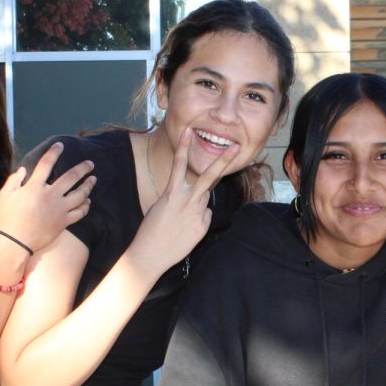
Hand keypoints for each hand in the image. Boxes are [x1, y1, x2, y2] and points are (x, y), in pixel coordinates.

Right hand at [0, 142, 94, 253]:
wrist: (15, 241)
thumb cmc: (8, 217)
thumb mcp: (5, 195)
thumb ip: (14, 180)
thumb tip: (23, 170)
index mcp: (34, 187)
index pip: (46, 164)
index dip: (54, 152)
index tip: (61, 145)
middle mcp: (50, 195)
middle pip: (71, 177)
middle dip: (83, 168)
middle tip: (90, 164)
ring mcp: (59, 209)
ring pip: (80, 194)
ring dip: (88, 186)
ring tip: (93, 180)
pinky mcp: (64, 222)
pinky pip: (79, 212)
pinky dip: (86, 206)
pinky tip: (88, 201)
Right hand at [128, 128, 241, 277]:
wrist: (150, 254)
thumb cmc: (151, 228)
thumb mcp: (161, 205)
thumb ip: (179, 196)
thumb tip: (197, 196)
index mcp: (172, 193)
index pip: (179, 164)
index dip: (183, 146)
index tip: (189, 131)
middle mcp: (187, 201)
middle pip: (209, 177)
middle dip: (223, 160)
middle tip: (235, 147)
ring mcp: (197, 214)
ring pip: (205, 198)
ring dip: (197, 202)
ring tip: (181, 217)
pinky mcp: (203, 226)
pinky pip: (205, 215)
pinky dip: (198, 219)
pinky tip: (186, 229)